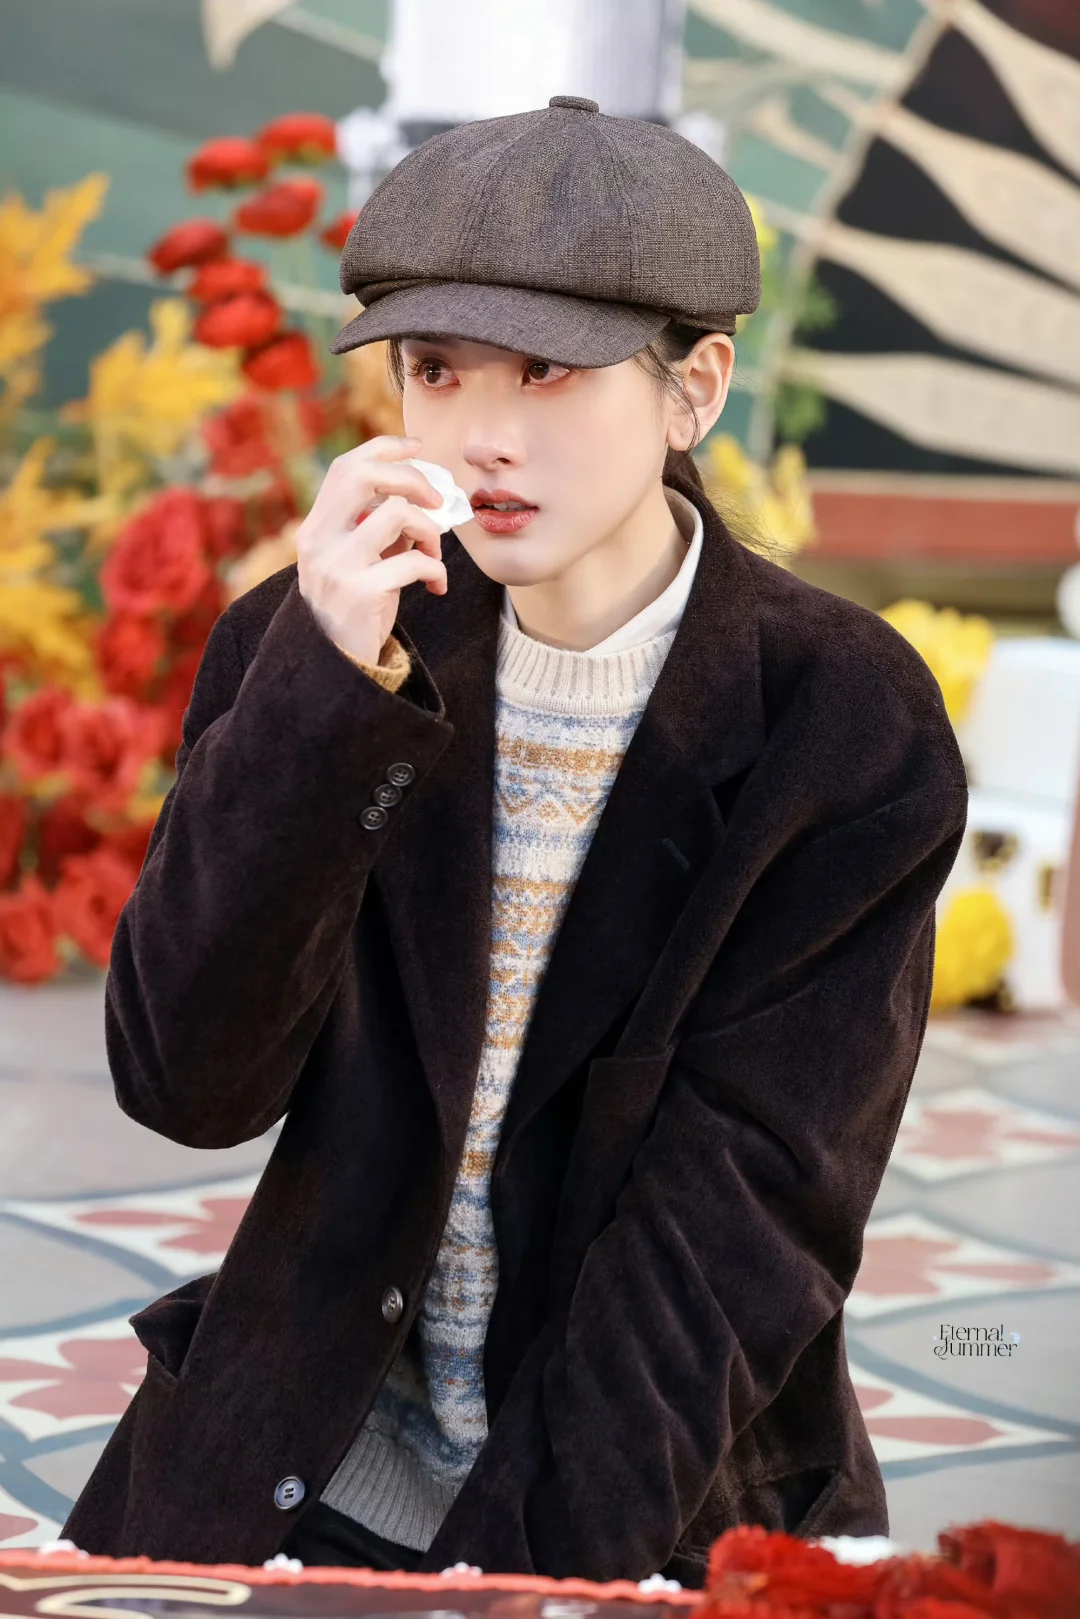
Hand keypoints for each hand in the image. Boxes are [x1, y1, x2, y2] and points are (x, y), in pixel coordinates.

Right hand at [296, 435, 448, 666]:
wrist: (336, 667)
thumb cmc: (356, 610)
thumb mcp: (359, 563)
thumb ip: (379, 529)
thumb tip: (423, 495)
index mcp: (316, 528)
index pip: (345, 468)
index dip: (384, 448)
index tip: (417, 447)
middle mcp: (319, 541)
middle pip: (364, 475)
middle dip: (411, 478)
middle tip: (437, 500)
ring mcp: (337, 566)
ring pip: (396, 514)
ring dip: (430, 531)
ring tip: (434, 555)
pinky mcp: (360, 593)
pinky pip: (415, 561)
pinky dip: (436, 570)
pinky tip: (436, 587)